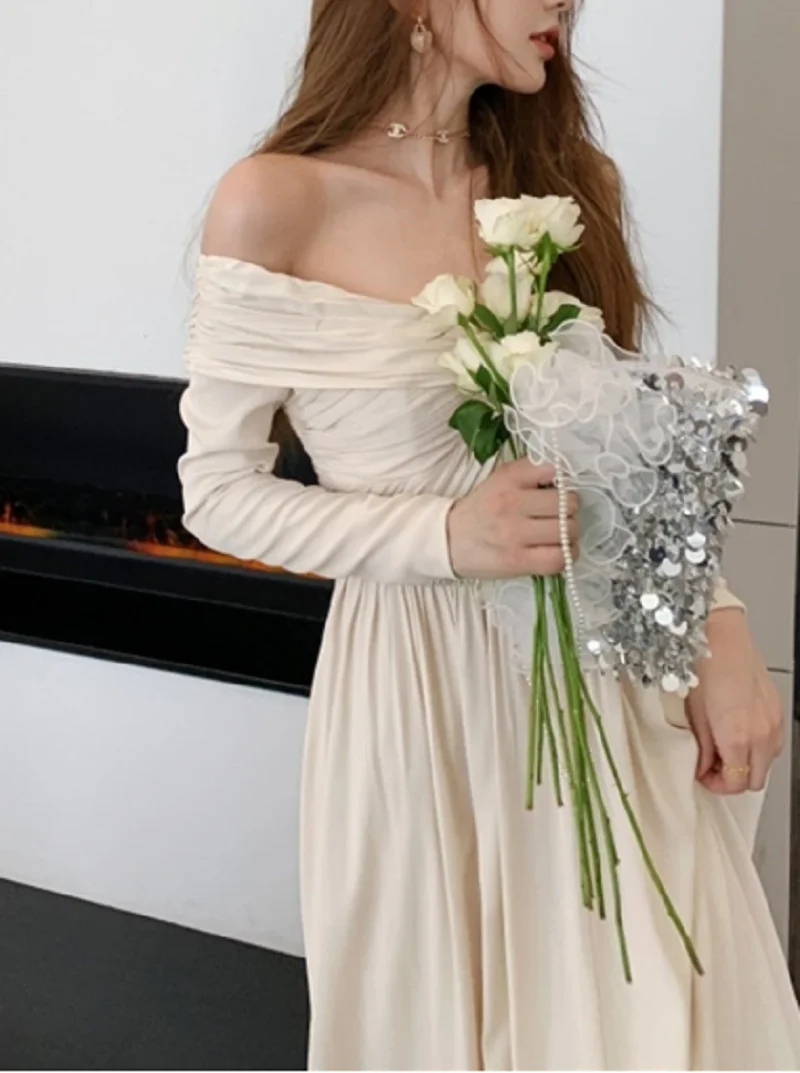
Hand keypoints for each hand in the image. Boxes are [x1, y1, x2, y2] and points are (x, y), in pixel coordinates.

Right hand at [447, 458, 578, 579]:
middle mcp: (512, 503)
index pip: (554, 470)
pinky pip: (559, 559)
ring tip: (562, 535)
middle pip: (567, 504)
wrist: (447, 540)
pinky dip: (567, 555)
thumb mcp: (500, 480)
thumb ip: (530, 472)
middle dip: (570, 510)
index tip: (558, 490)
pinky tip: (560, 551)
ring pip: (567, 531)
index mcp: (509, 479)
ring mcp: (515, 534)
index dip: (564, 481)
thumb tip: (566, 479)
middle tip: (560, 515)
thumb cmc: (480, 510)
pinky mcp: (517, 561)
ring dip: (571, 534)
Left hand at [685, 609, 783, 793]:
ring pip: (767, 762)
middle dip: (733, 779)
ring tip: (725, 748)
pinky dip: (758, 746)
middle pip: (755, 780)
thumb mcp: (694, 714)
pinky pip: (773, 742)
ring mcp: (773, 722)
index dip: (718, 785)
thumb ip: (704, 747)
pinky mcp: (777, 710)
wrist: (722, 638)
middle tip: (713, 767)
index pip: (736, 783)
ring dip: (748, 763)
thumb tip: (704, 767)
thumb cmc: (704, 669)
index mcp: (737, 737)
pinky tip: (739, 733)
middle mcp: (761, 734)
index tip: (704, 776)